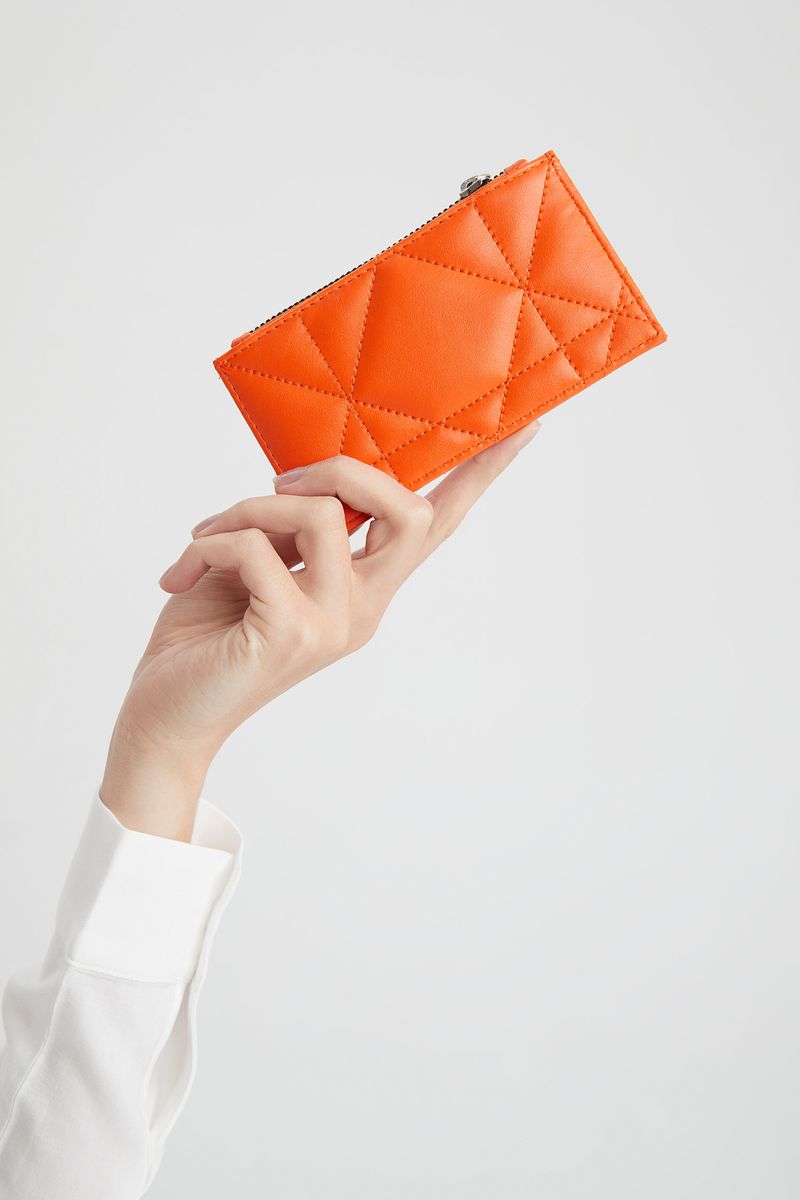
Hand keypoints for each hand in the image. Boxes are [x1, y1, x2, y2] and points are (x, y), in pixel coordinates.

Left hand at [101, 423, 540, 837]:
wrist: (167, 714)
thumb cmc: (208, 636)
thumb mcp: (261, 565)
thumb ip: (297, 529)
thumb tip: (305, 480)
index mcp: (365, 590)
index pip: (436, 529)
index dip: (478, 478)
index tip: (522, 428)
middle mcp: (363, 609)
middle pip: (407, 512)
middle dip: (342, 471)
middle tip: (279, 480)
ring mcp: (333, 626)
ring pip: (319, 516)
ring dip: (248, 508)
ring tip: (205, 537)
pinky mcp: (291, 635)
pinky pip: (256, 551)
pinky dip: (209, 545)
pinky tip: (181, 576)